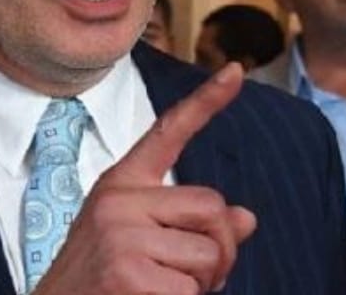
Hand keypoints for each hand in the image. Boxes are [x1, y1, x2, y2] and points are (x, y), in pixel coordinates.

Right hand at [32, 63, 257, 294]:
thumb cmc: (99, 282)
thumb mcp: (138, 240)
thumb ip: (189, 224)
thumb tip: (246, 218)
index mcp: (120, 185)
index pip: (167, 133)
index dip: (206, 102)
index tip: (235, 72)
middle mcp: (118, 201)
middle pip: (212, 207)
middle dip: (219, 249)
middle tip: (195, 275)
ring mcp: (120, 235)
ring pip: (210, 254)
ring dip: (203, 284)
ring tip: (165, 289)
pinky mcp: (127, 274)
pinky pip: (192, 291)